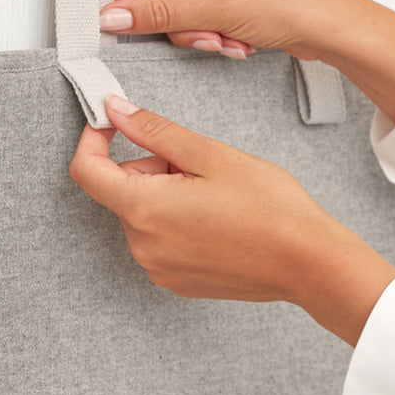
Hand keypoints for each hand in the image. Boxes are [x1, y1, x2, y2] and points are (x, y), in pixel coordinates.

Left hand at [69, 94, 394, 345]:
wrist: (307, 263)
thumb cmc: (271, 211)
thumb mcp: (212, 156)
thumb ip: (156, 131)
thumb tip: (117, 113)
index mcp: (146, 210)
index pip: (87, 170)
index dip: (93, 139)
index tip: (110, 124)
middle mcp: (144, 246)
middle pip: (122, 191)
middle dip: (151, 166)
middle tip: (198, 162)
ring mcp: (160, 268)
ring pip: (144, 214)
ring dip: (166, 195)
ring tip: (215, 195)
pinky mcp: (177, 281)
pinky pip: (160, 241)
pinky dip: (177, 222)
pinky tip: (217, 220)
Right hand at [99, 0, 356, 59]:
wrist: (333, 27)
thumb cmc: (293, 1)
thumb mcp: (217, 9)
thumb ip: (160, 15)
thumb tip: (115, 16)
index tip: (111, 25)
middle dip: (186, 24)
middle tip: (210, 35)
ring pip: (182, 13)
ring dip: (203, 34)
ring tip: (231, 37)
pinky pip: (202, 19)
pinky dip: (216, 35)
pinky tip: (239, 39)